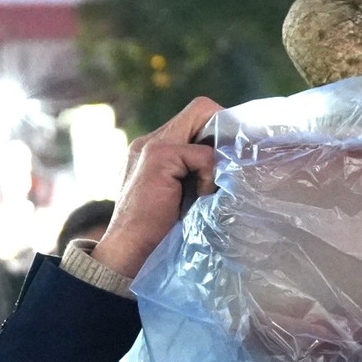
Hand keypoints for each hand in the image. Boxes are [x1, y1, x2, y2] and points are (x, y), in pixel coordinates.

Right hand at [92, 96, 224, 278]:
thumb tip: (234, 164)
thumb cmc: (159, 233)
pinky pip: (201, 154)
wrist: (127, 253)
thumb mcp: (181, 196)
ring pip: (202, 119)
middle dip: (224, 133)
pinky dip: (208, 176)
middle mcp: (150, 140)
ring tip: (211, 185)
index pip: (196, 116)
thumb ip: (196, 174)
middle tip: (231, 163)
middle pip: (201, 108)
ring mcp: (151, 145)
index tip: (231, 157)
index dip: (218, 129)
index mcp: (154, 148)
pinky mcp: (158, 156)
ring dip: (215, 154)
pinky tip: (200, 197)